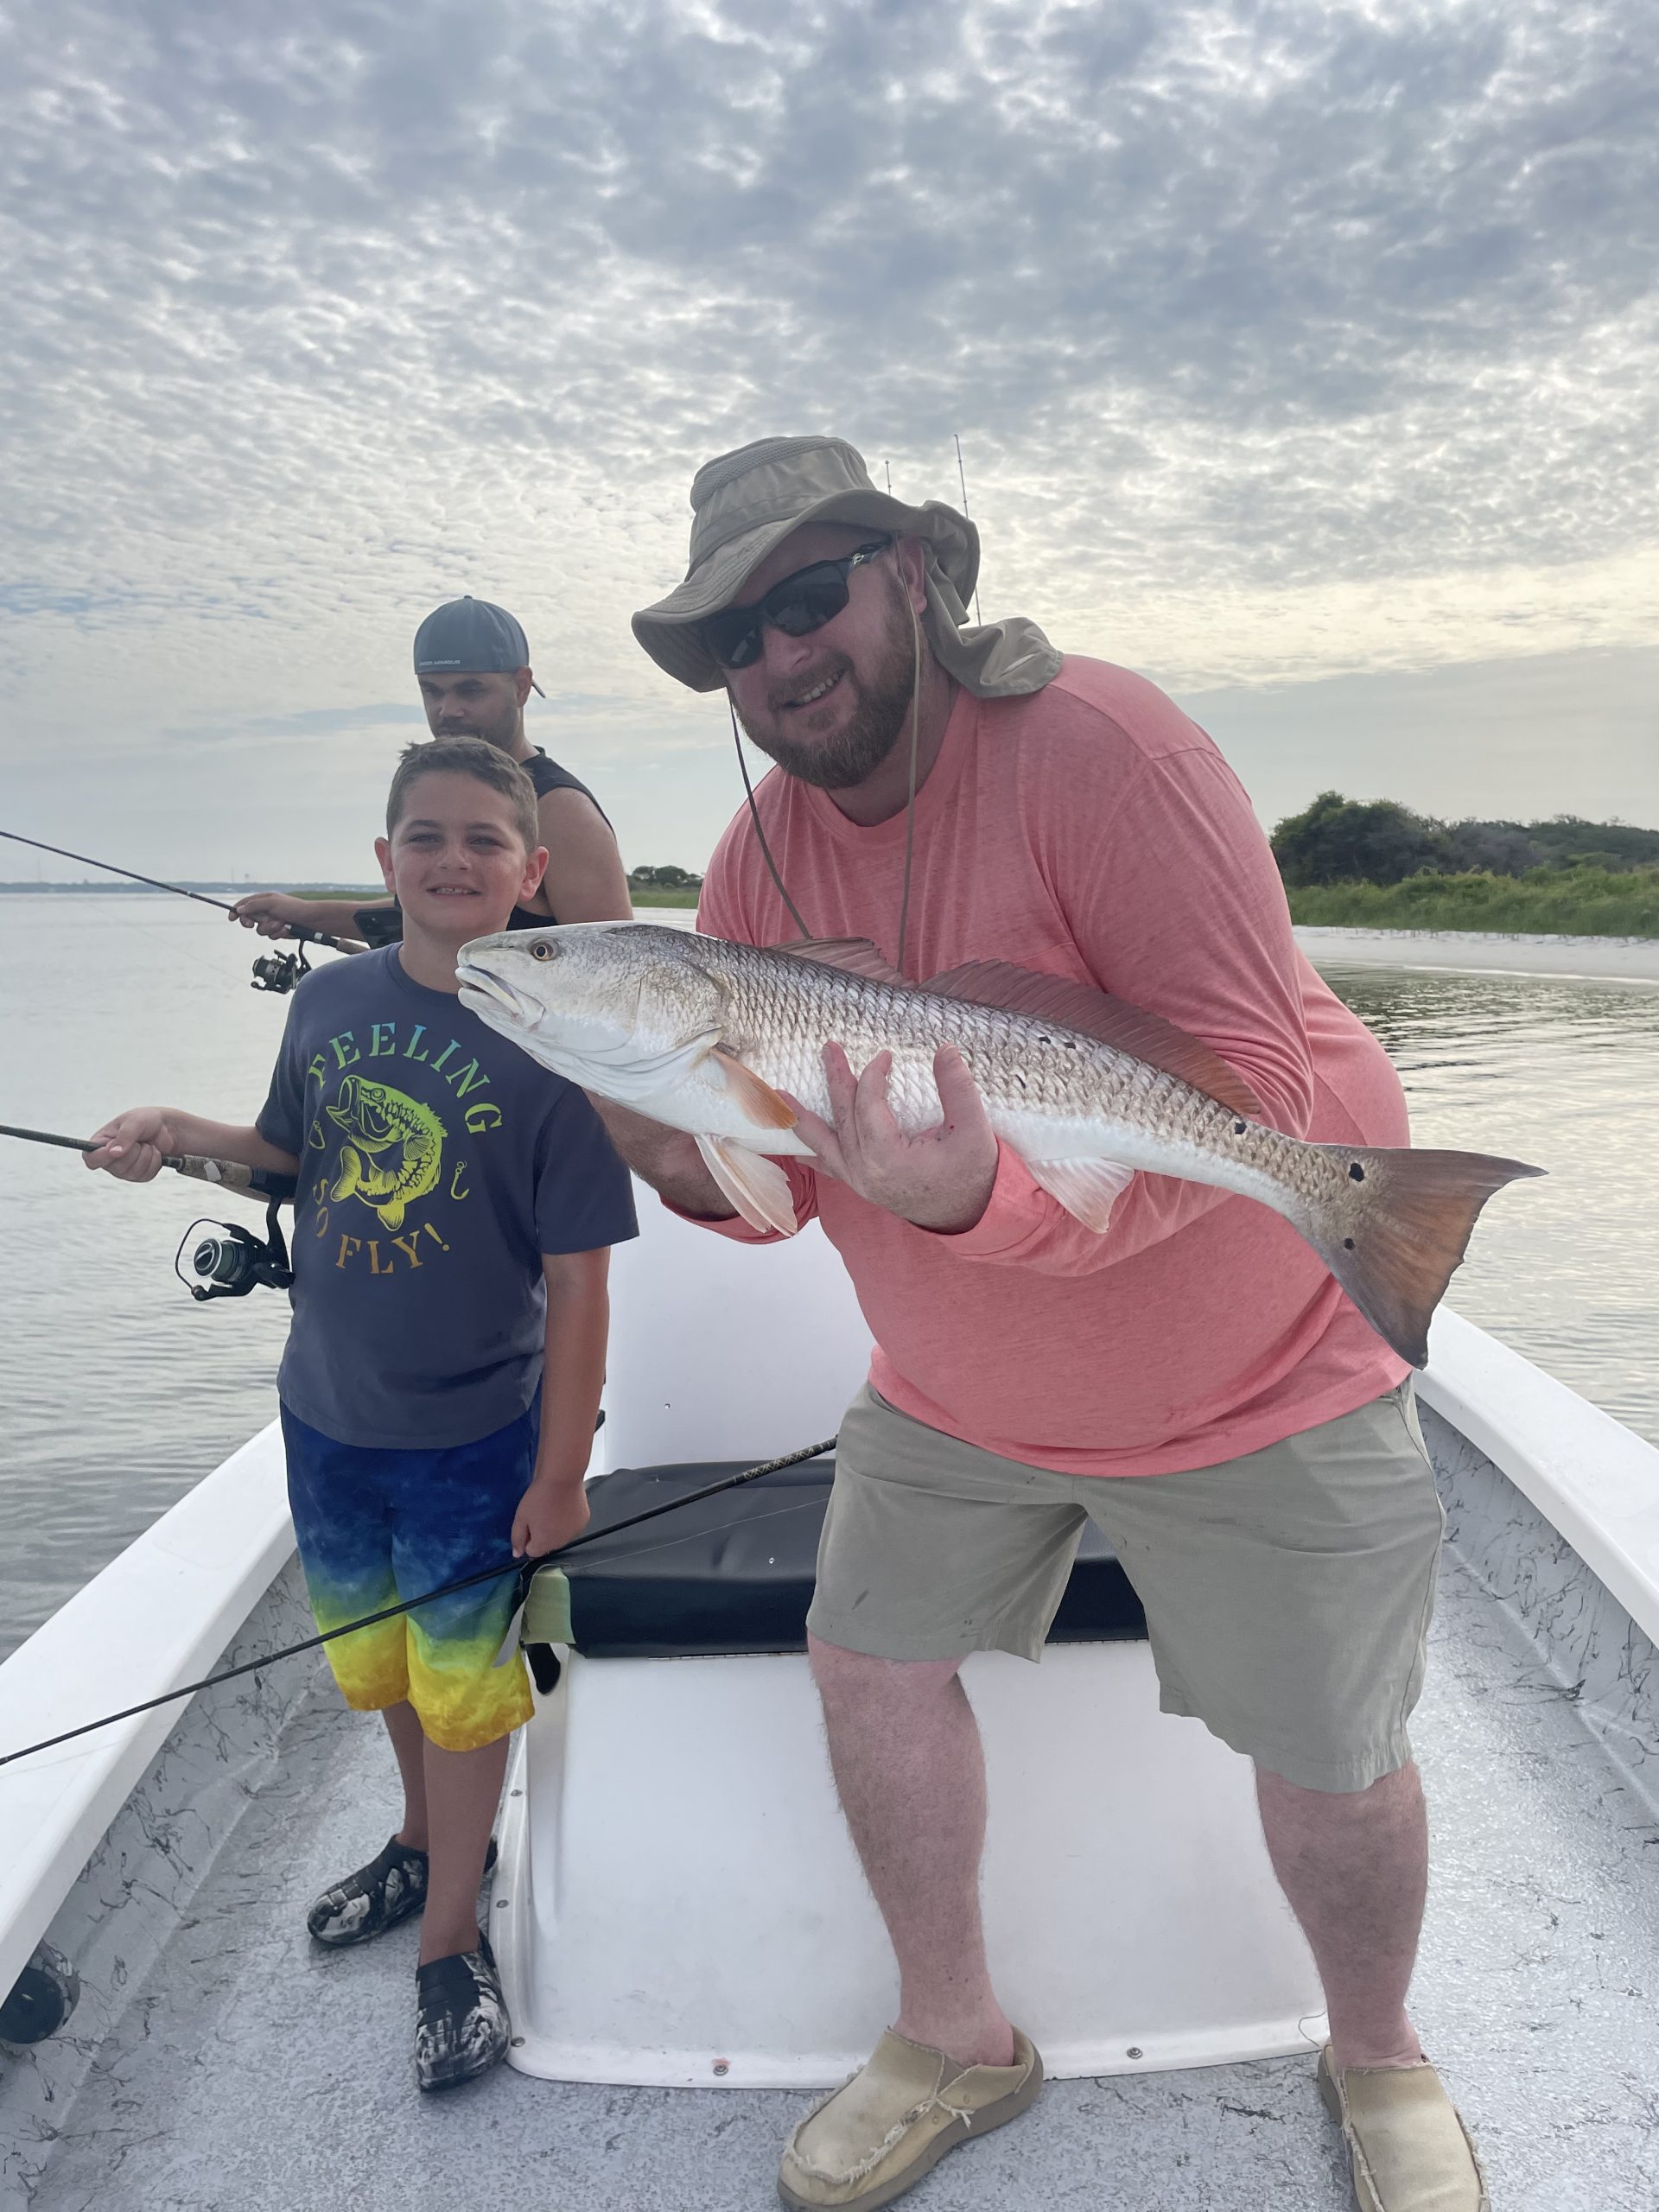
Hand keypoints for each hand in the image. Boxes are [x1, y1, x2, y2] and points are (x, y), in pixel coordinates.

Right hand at [83, 1109, 174, 1182]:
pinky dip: (154, 1161)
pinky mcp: (139, 1175)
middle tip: (138, 1140)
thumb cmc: (145, 1120)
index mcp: (101, 1142)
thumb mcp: (135, 1121)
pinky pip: (145, 1175)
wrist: (166, 1127)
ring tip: (146, 1143)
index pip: (90, 1158)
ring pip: (132, 1172)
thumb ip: (124, 1136)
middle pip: (115, 1167)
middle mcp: (109, 1158)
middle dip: (132, 1151)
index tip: (114, 1151)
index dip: (100, 1157)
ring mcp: (124, 1169)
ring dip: (145, 1155)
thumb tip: (114, 1153)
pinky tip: (153, 1152)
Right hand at [229, 893, 309, 938]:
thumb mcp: (272, 903)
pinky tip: (285, 929)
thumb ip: (254, 906)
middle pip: (249, 919)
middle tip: (253, 924)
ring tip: (281, 923)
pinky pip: (270, 936)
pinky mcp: (277, 931)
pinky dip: (277, 933)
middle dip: (253, 922)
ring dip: (270, 927)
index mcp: (263, 900)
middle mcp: (266, 910)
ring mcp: (271, 921)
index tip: (232, 918)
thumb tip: (240, 909)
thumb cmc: (294, 908)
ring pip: (260, 930)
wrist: (310, 921)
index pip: (245, 905)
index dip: (236, 911)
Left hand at [511, 1475, 591, 1559]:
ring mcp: (574, 1533)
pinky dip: (568, 1520)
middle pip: (547, 1545)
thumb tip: (518, 1553)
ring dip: (555, 1528)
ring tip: (551, 1509)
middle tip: (539, 1514)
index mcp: (543, 1544)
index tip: (528, 1525)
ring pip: (560, 1536)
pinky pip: (572, 1526)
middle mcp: (560, 1543)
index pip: (532, 1552)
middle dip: (542, 1534)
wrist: (562, 1478)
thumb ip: (517, 1538)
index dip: (528, 1539)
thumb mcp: (520, 1517)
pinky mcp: (583, 1522)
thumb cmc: (540, 1496)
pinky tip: (563, 1507)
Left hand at [785, 1043, 998, 1233]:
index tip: (885, 1055)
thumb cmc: (972, 1175)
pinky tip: (796, 1147)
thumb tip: (945, 1049)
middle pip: (843, 1116)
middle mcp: (865, 1171)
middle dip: (835, 1079)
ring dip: (804, 1116)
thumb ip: (957, 1087)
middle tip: (827, 1048)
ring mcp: (860, 1181)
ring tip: (779, 1097)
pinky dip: (812, 1152)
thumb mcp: (972, 1130)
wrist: (970, 1217)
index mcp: (887, 1157)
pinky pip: (830, 1167)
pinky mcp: (863, 1186)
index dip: (873, 1075)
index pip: (868, 1104)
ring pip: (825, 1143)